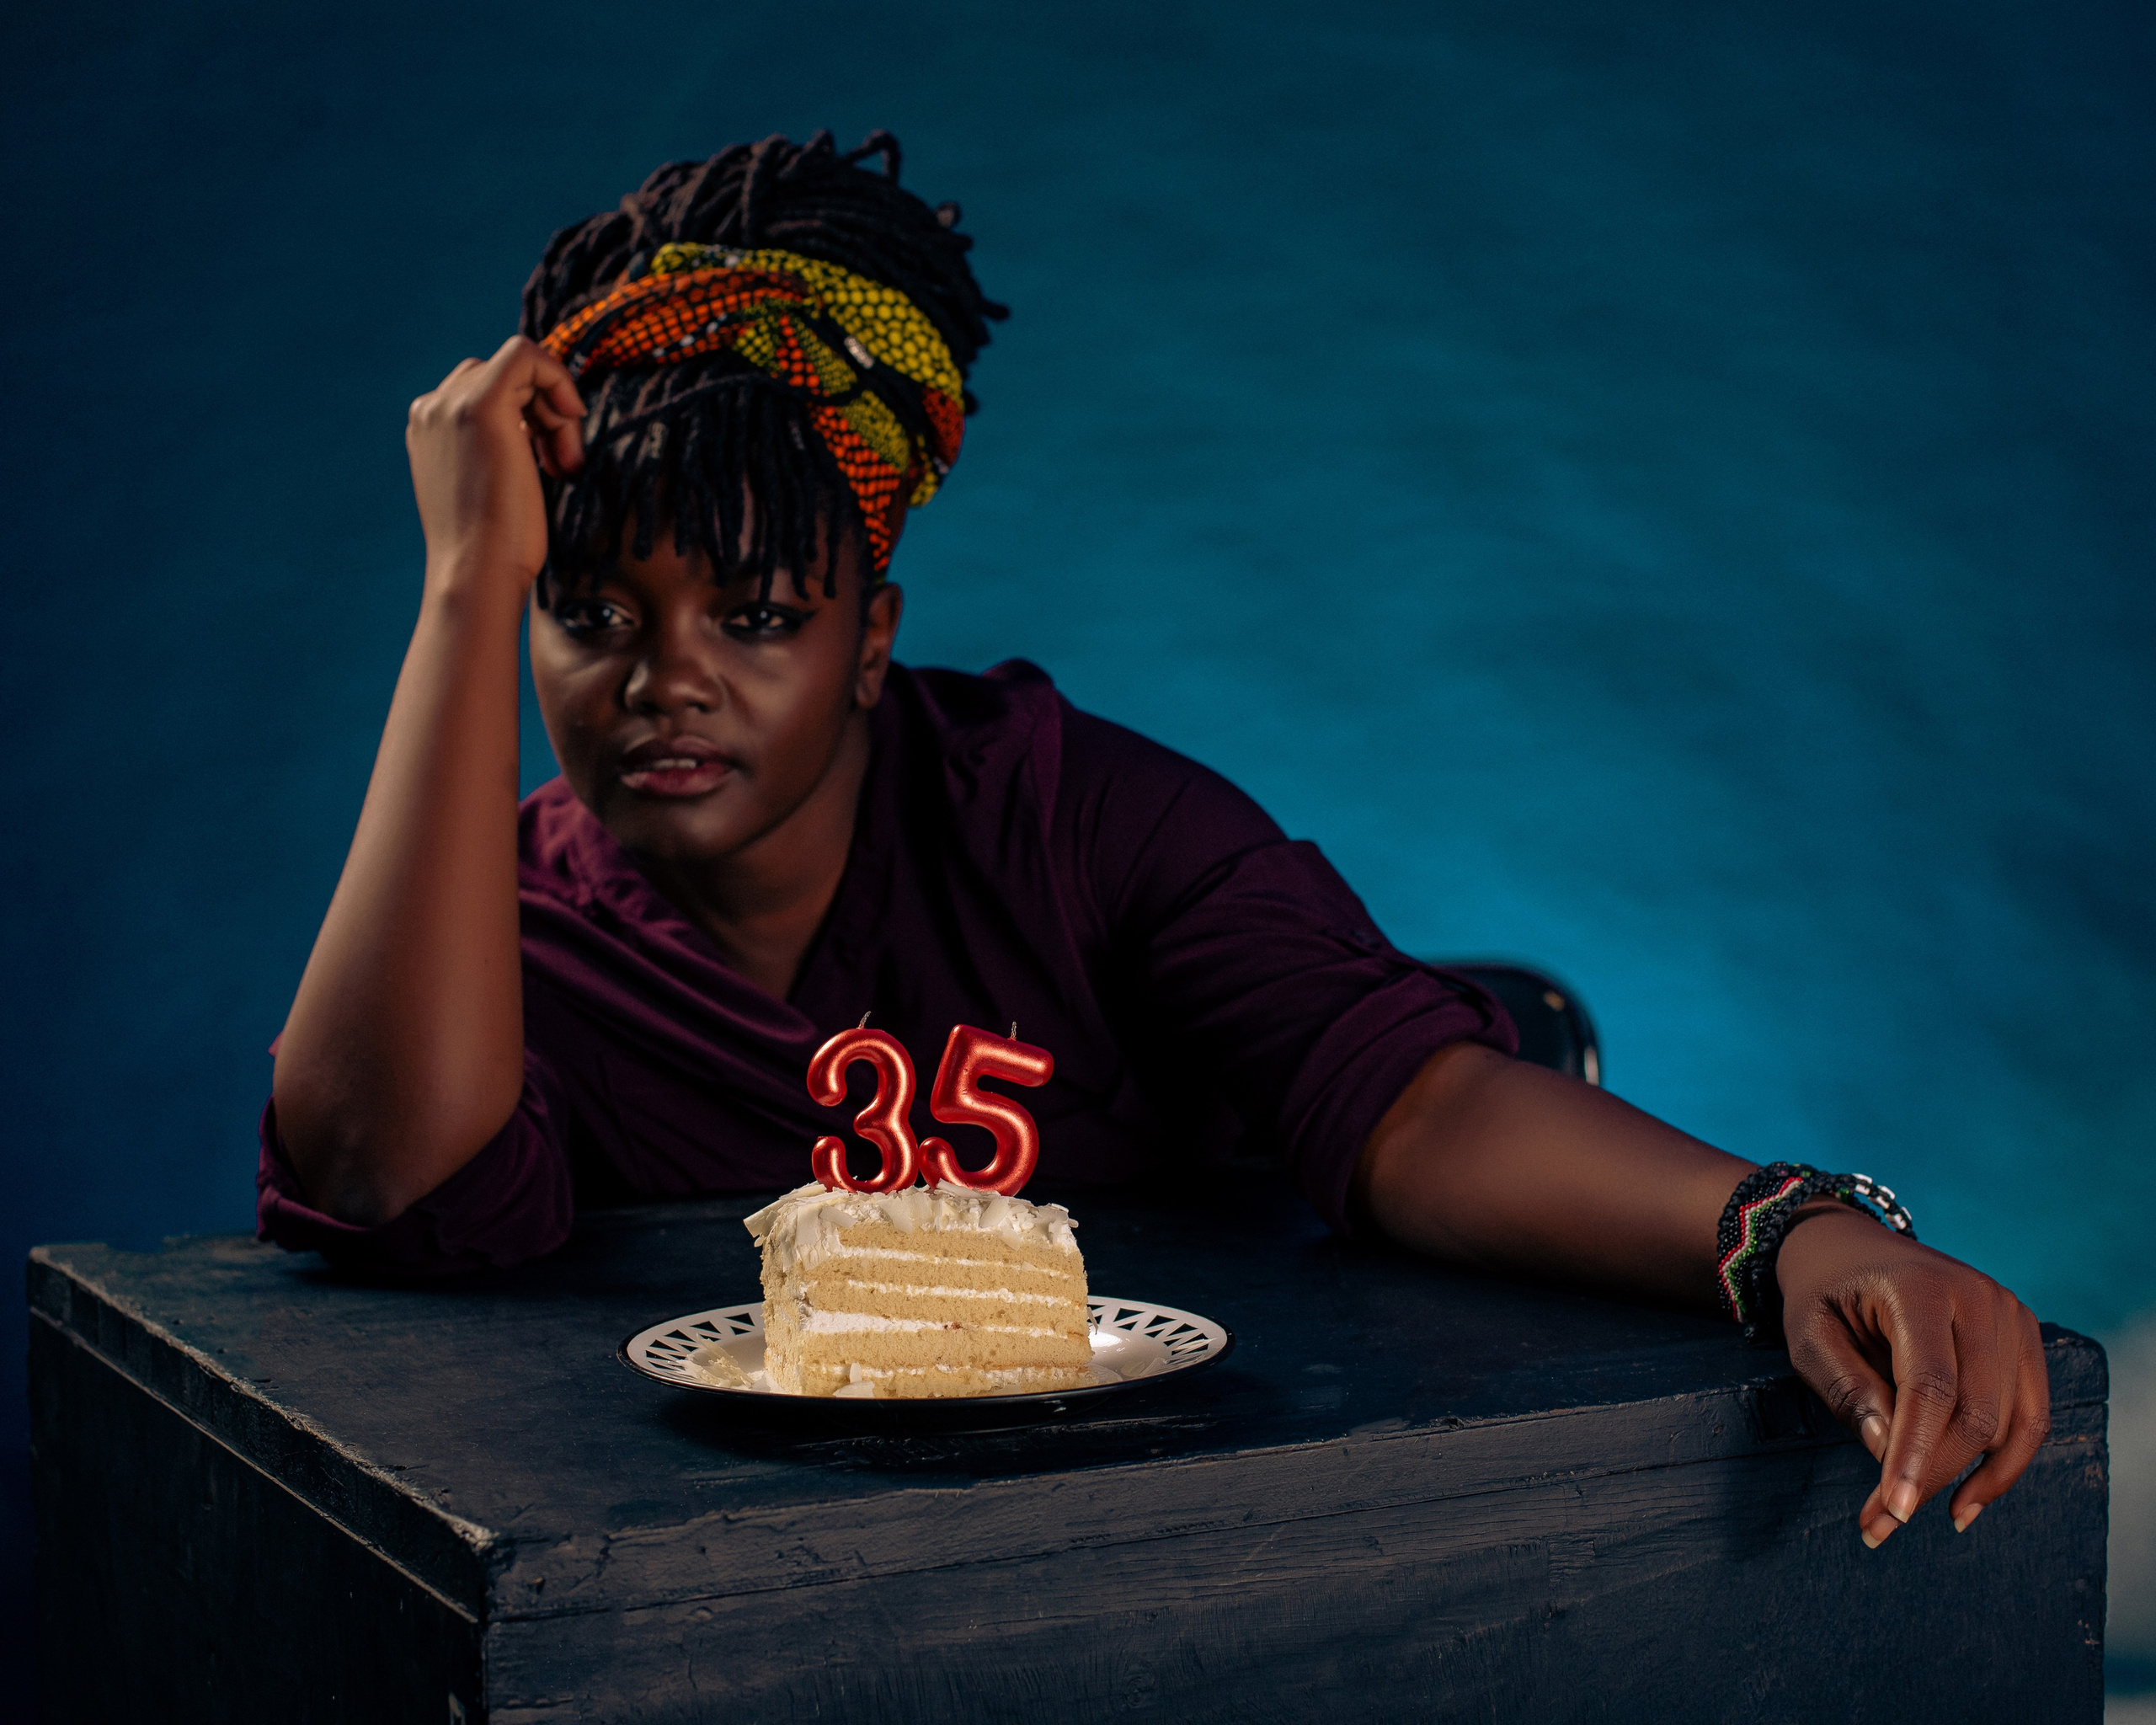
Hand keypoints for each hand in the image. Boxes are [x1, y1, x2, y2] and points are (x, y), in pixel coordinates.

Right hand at [405, 336, 584, 593]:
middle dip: (544, 412)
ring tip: (566, 462)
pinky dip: (559, 380)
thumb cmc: (495, 549)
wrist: (478, 573)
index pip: (488, 392)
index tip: (550, 458)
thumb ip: (501, 450)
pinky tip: (571, 421)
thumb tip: (535, 432)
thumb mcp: (493, 487)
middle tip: (563, 463)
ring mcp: (451, 404)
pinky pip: (527, 355)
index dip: (530, 415)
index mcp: (430, 430)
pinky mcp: (481, 404)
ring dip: (556, 410)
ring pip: (519, 367)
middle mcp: (432, 410)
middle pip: (504, 378)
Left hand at [1777, 1206, 2050, 1546]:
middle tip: (1878, 1522)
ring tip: (1906, 1515)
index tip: (1893, 1511)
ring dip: (1965, 1480)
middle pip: (1974, 1413)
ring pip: (2008, 1424)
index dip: (1916, 1455)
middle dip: (1929, 1476)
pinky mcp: (2023, 1338)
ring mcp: (2011, 1315)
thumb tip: (1889, 1451)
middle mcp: (1980, 1297)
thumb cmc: (1822, 1293)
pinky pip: (2030, 1417)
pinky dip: (2002, 1465)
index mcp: (1920, 1288)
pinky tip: (1965, 1500)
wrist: (1848, 1247)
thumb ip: (1845, 1387)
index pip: (1930, 1387)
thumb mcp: (1808, 1335)